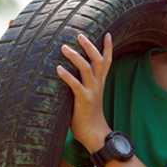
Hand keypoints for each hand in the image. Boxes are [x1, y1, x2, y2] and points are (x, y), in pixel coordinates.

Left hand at [57, 33, 112, 151]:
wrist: (94, 133)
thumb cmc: (87, 115)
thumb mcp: (88, 95)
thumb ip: (83, 83)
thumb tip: (68, 71)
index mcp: (100, 82)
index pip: (107, 61)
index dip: (108, 48)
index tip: (107, 33)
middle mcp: (97, 84)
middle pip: (98, 60)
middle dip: (90, 46)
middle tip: (80, 35)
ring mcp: (91, 92)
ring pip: (87, 69)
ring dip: (75, 57)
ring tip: (64, 47)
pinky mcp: (83, 100)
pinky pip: (75, 85)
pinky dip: (67, 76)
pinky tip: (58, 69)